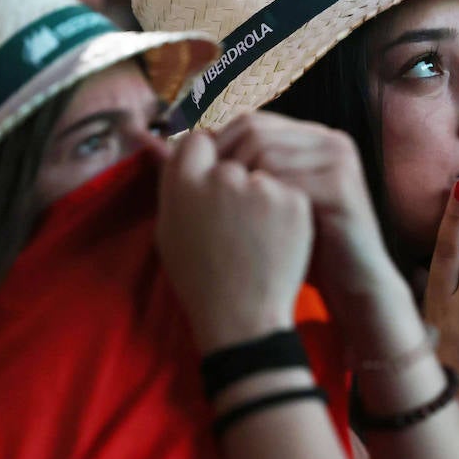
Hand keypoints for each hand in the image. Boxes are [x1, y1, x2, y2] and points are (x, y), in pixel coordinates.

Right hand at [155, 129, 313, 351]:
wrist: (242, 318)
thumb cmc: (201, 279)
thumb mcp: (170, 231)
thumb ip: (172, 183)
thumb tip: (165, 143)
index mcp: (183, 183)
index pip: (198, 141)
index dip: (208, 159)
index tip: (214, 183)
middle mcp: (220, 178)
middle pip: (233, 159)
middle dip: (237, 182)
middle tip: (236, 225)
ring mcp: (259, 188)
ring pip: (263, 175)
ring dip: (263, 197)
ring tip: (255, 238)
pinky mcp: (293, 201)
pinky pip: (289, 192)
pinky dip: (286, 213)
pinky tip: (275, 242)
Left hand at [209, 111, 393, 302]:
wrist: (352, 284)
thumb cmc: (304, 248)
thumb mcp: (265, 206)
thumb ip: (227, 174)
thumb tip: (160, 145)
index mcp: (310, 137)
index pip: (249, 120)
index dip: (215, 147)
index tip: (195, 183)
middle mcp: (328, 139)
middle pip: (254, 129)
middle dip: (222, 161)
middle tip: (203, 199)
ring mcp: (339, 159)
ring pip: (266, 152)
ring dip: (238, 184)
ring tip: (225, 216)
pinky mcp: (343, 185)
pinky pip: (285, 181)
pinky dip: (260, 204)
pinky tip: (247, 229)